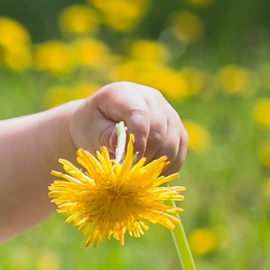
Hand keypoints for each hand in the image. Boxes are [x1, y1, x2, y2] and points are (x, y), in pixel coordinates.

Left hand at [68, 81, 186, 172]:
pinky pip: (179, 151)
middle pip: (159, 129)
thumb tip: (119, 143)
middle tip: (130, 173)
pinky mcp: (176, 130)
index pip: (139, 113)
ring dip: (157, 163)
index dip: (136, 139)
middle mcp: (152, 98)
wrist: (100, 126)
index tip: (128, 160)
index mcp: (126, 92)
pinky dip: (167, 167)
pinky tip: (151, 177)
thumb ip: (103, 134)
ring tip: (138, 175)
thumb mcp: (89, 129)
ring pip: (173, 142)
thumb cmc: (91, 126)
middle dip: (145, 154)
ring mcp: (168, 113)